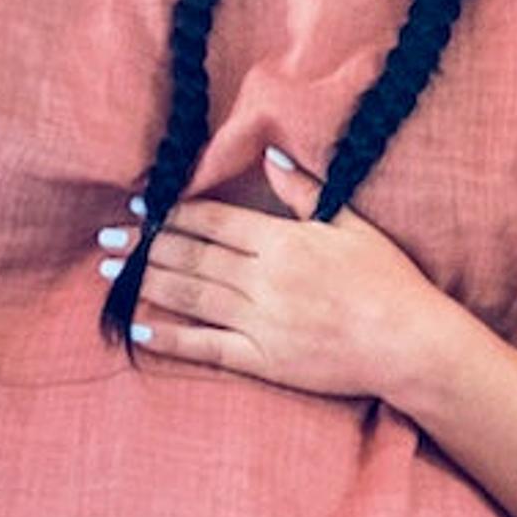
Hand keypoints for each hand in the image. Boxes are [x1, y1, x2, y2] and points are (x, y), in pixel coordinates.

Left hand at [118, 149, 465, 405]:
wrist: (409, 343)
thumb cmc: (388, 281)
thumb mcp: (351, 224)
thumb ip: (305, 191)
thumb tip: (269, 157)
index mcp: (282, 241)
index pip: (212, 221)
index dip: (171, 213)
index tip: (141, 208)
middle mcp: (264, 279)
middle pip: (190, 256)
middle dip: (143, 246)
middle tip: (106, 239)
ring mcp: (260, 322)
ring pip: (190, 295)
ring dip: (145, 282)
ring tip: (110, 274)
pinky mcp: (263, 360)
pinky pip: (206, 346)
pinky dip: (171, 337)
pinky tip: (140, 327)